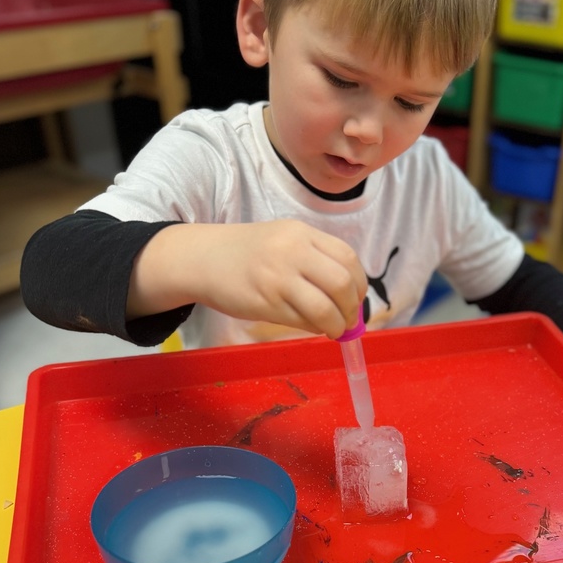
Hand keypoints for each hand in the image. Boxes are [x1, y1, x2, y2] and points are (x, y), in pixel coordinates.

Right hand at [128, 218, 366, 338]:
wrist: (202, 259)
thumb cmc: (248, 253)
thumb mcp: (284, 240)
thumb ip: (315, 259)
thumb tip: (349, 295)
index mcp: (301, 233)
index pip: (347, 258)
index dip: (360, 282)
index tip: (356, 297)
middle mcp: (293, 252)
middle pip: (342, 283)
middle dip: (352, 307)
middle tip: (349, 318)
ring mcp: (278, 277)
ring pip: (325, 307)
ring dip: (337, 324)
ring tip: (334, 329)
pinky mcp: (265, 302)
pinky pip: (303, 321)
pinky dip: (315, 327)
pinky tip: (313, 326)